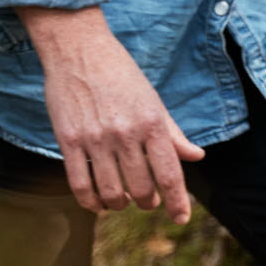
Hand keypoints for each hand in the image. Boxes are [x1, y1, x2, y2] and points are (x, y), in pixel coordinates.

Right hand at [18, 6, 202, 223]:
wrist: (77, 47)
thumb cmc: (119, 72)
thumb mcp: (152, 99)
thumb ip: (173, 132)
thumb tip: (196, 156)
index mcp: (151, 123)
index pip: (170, 175)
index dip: (178, 203)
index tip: (180, 219)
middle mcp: (125, 133)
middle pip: (141, 189)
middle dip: (148, 202)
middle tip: (147, 200)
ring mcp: (95, 138)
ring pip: (111, 192)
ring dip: (120, 204)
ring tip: (121, 200)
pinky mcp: (69, 140)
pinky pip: (80, 184)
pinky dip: (90, 202)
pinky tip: (97, 202)